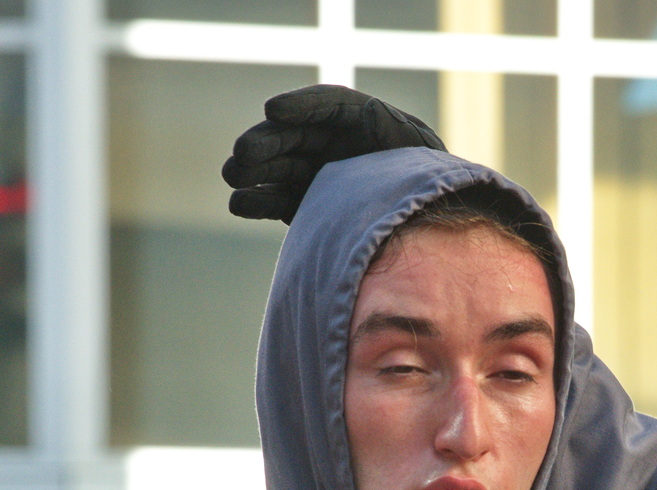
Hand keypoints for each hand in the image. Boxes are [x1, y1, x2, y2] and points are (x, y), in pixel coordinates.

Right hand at [221, 85, 445, 222]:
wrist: (424, 218)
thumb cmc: (420, 175)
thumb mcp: (413, 145)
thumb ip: (389, 128)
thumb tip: (369, 114)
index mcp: (356, 117)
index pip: (324, 104)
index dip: (298, 107)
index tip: (273, 110)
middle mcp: (328, 141)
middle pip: (291, 137)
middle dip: (265, 143)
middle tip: (243, 152)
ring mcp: (314, 172)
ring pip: (277, 168)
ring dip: (253, 172)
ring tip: (233, 176)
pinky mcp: (305, 203)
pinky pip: (276, 200)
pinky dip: (257, 202)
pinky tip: (239, 203)